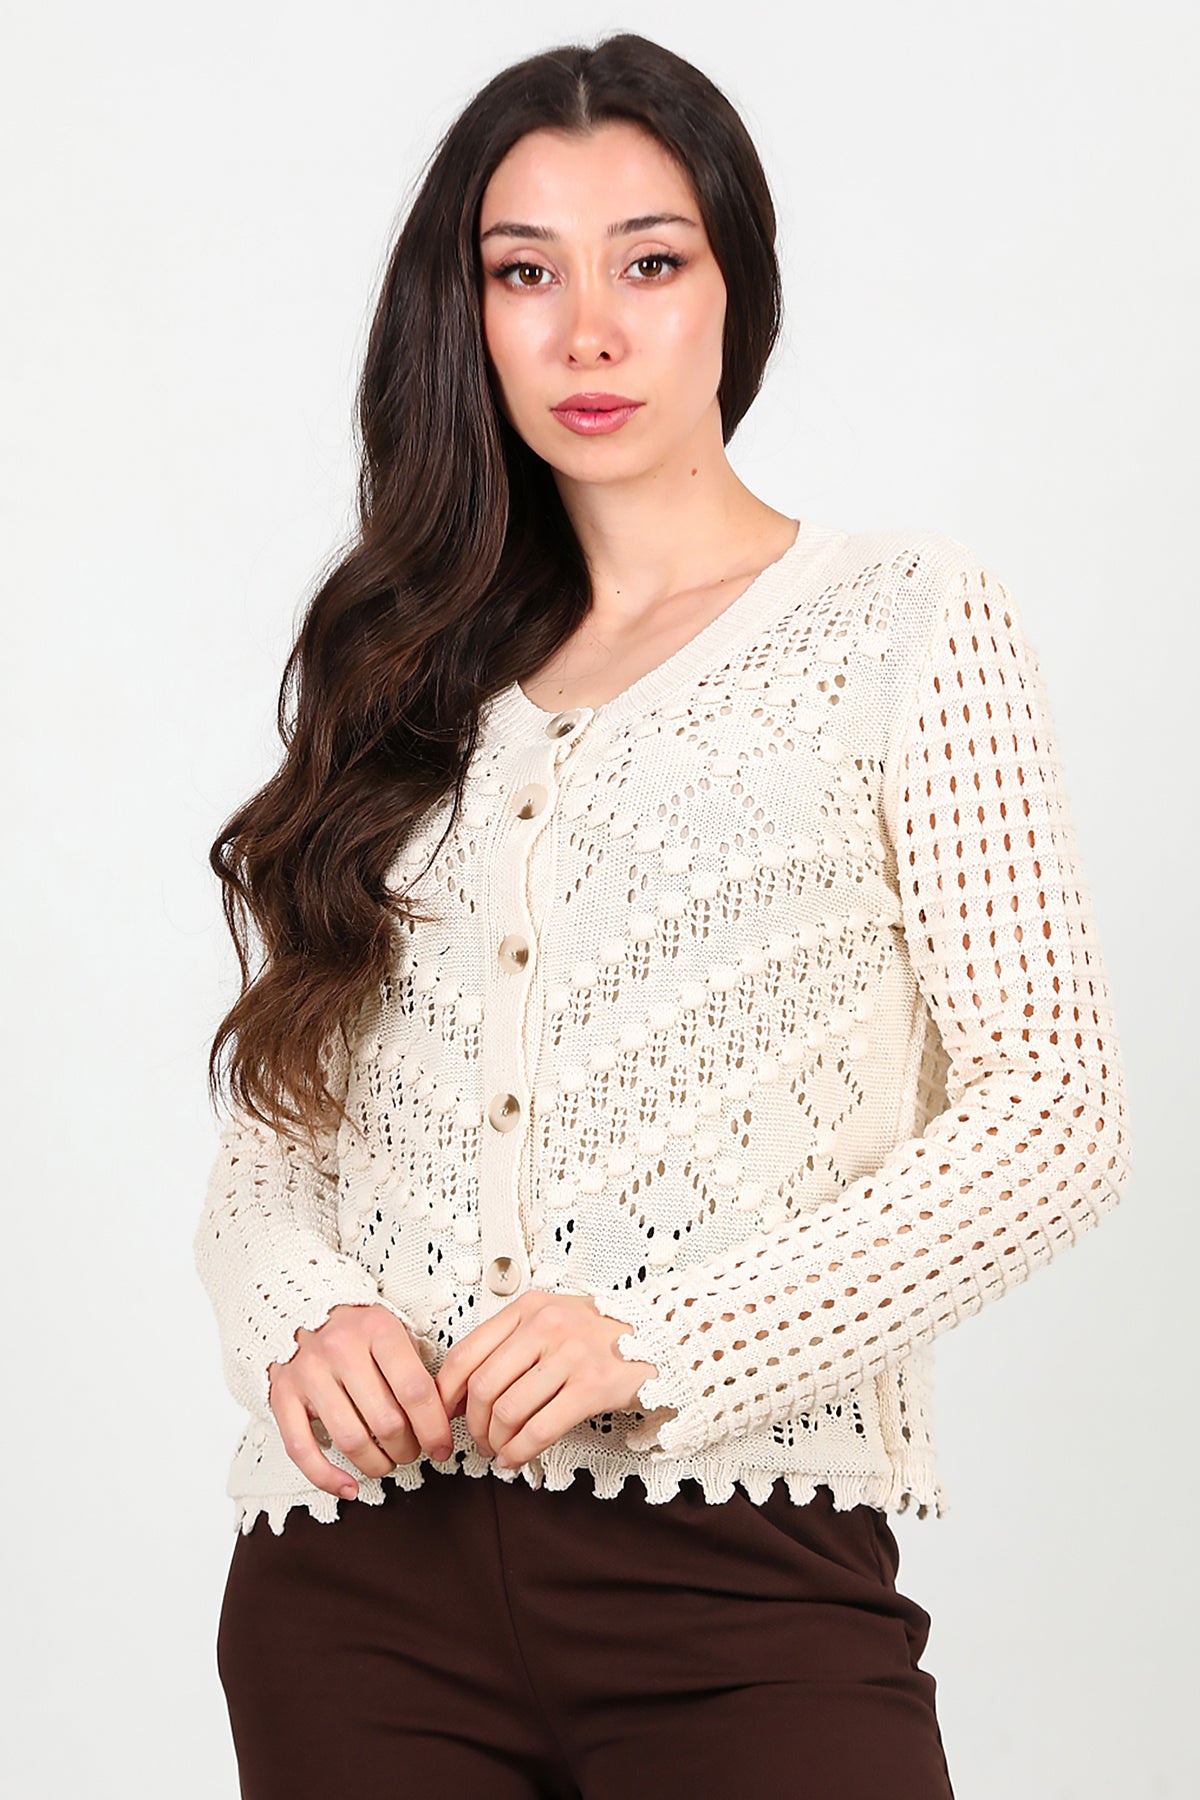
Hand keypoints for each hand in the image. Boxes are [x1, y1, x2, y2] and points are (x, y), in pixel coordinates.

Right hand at [267, 1302, 454, 1501]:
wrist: (300, 1309)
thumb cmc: (357, 1330)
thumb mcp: (394, 1332)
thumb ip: (418, 1369)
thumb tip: (445, 1418)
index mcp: (376, 1329)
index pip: (415, 1390)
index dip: (433, 1427)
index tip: (442, 1447)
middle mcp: (340, 1349)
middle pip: (386, 1421)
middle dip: (408, 1448)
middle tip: (413, 1450)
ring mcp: (307, 1372)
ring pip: (350, 1440)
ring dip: (377, 1464)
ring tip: (387, 1461)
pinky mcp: (281, 1395)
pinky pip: (302, 1449)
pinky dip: (327, 1477)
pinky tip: (348, 1486)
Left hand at [434, 1290, 658, 1471]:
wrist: (661, 1335)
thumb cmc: (598, 1333)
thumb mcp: (551, 1319)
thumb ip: (510, 1343)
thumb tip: (461, 1391)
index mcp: (528, 1307)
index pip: (466, 1352)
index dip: (447, 1392)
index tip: (445, 1415)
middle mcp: (546, 1325)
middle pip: (483, 1386)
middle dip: (472, 1424)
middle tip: (477, 1440)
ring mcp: (571, 1354)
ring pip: (508, 1410)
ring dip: (496, 1441)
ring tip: (499, 1450)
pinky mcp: (592, 1386)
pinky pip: (540, 1428)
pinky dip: (520, 1451)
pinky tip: (516, 1459)